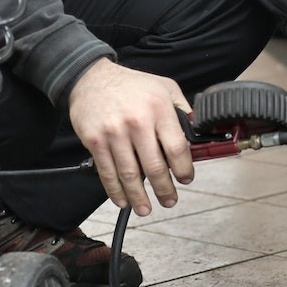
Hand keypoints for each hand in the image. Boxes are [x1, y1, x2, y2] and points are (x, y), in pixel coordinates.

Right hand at [66, 58, 192, 215]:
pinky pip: (107, 172)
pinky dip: (115, 191)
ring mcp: (114, 133)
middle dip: (164, 190)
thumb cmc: (132, 85)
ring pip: (130, 174)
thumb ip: (182, 109)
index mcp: (159, 109)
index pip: (176, 148)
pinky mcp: (95, 141)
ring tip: (146, 209)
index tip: (186, 179)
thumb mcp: (165, 87)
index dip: (184, 169)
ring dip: (139, 197)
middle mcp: (137, 122)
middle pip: (155, 166)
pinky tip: (122, 200)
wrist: (90, 77)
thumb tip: (196, 134)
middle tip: (169, 201)